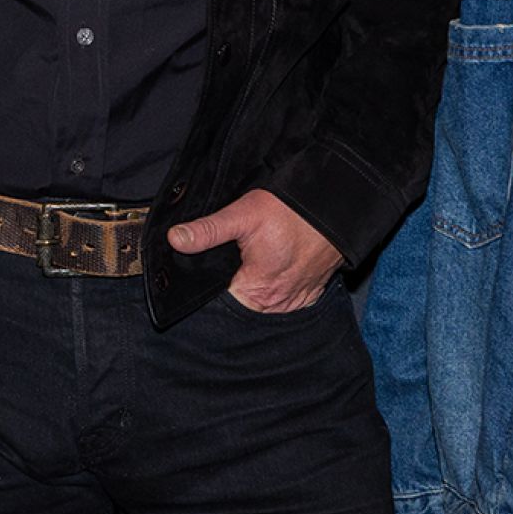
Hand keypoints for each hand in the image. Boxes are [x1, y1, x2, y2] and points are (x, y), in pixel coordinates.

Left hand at [166, 189, 344, 311]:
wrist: (337, 207)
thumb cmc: (293, 211)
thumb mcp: (244, 214)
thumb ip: (208, 230)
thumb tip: (175, 239)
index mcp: (255, 290)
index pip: (218, 304)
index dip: (204, 290)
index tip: (199, 274)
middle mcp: (275, 304)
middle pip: (239, 306)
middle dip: (229, 289)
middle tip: (228, 263)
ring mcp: (294, 302)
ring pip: (261, 306)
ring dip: (252, 292)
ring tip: (249, 266)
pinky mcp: (308, 295)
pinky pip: (282, 301)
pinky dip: (273, 291)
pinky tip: (268, 272)